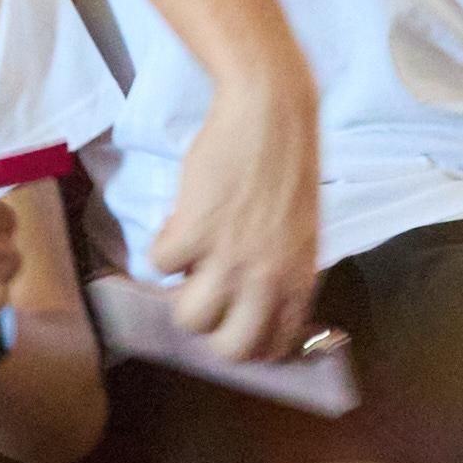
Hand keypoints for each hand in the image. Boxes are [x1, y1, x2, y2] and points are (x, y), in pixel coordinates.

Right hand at [158, 67, 320, 363]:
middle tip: (205, 299)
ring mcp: (231, 256)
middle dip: (212, 332)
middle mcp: (268, 277)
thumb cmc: (287, 166)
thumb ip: (283, 272)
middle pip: (231, 349)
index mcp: (299, 278)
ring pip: (190, 318)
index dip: (248, 341)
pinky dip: (162, 245)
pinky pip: (161, 264)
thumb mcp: (301, 231)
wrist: (271, 113)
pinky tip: (178, 223)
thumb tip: (252, 306)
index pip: (275, 346)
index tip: (233, 324)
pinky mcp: (195, 228)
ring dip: (180, 293)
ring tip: (189, 261)